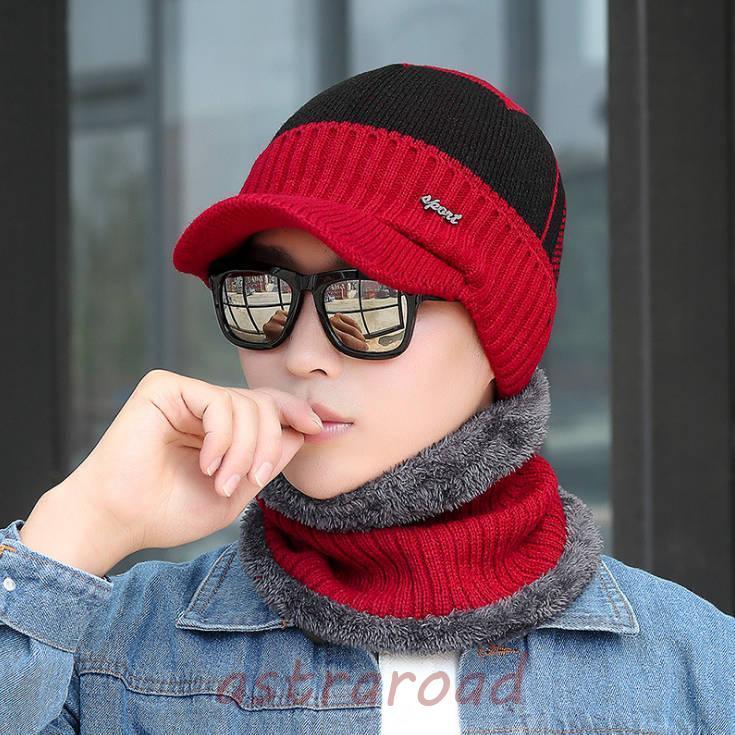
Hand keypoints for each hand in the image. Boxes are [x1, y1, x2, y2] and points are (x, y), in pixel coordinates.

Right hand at [22, 370, 323, 568]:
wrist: (121, 520)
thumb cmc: (171, 510)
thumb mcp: (237, 490)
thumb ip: (268, 461)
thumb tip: (302, 432)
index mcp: (222, 426)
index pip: (268, 407)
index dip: (298, 413)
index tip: (322, 428)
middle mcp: (206, 405)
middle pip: (264, 404)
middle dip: (269, 443)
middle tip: (254, 479)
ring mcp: (186, 393)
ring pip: (245, 404)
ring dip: (244, 450)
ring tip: (223, 481)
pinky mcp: (165, 387)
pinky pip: (218, 402)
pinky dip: (222, 437)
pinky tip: (208, 463)